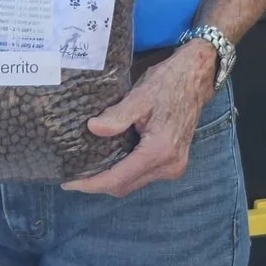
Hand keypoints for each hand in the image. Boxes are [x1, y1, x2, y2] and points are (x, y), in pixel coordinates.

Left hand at [62, 41, 217, 197]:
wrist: (195, 78)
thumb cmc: (169, 83)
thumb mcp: (140, 96)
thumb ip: (117, 116)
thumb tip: (92, 128)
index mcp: (159, 151)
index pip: (118, 179)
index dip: (91, 184)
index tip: (70, 182)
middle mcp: (169, 165)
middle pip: (125, 187)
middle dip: (98, 184)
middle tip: (72, 176)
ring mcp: (174, 167)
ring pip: (133, 183)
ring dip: (111, 179)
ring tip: (86, 169)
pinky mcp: (174, 163)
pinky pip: (143, 176)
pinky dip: (124, 172)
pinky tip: (108, 162)